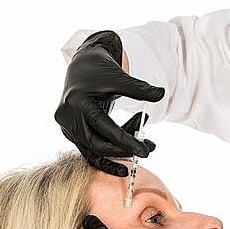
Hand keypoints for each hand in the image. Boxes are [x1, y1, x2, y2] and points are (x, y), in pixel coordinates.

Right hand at [54, 30, 164, 176]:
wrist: (82, 67)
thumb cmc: (100, 70)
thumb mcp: (120, 77)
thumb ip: (139, 89)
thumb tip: (161, 94)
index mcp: (77, 103)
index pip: (104, 128)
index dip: (126, 141)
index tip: (146, 150)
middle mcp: (68, 118)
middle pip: (97, 144)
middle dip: (124, 150)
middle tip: (147, 150)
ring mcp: (67, 127)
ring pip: (94, 150)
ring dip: (119, 153)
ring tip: (144, 149)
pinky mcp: (72, 133)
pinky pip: (91, 149)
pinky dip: (109, 152)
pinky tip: (126, 161)